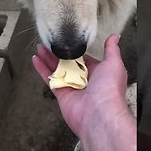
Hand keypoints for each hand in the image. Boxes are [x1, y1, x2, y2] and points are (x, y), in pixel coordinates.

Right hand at [32, 34, 135, 150]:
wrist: (98, 113)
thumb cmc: (109, 89)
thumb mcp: (114, 63)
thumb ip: (111, 49)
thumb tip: (114, 37)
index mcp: (98, 72)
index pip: (84, 58)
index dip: (75, 50)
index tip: (66, 41)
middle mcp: (85, 80)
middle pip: (68, 63)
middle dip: (58, 53)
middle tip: (48, 44)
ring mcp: (72, 87)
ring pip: (57, 69)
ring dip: (48, 58)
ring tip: (40, 48)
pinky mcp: (61, 94)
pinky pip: (50, 79)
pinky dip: (42, 69)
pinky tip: (36, 60)